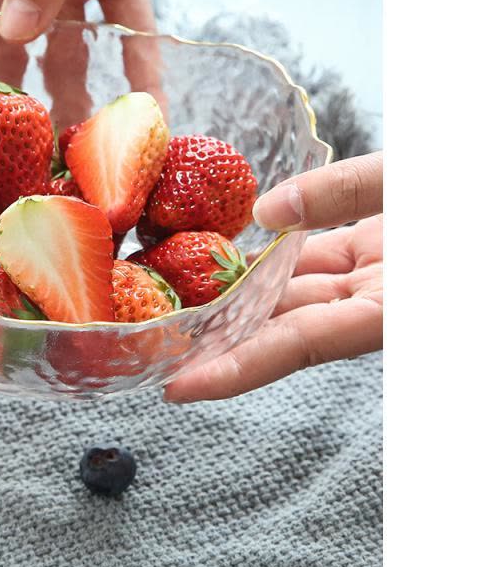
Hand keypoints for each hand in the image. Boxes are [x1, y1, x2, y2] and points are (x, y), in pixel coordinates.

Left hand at [164, 152, 382, 401]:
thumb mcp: (408, 181)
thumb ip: (345, 193)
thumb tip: (266, 210)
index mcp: (391, 307)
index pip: (299, 345)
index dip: (236, 368)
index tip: (178, 386)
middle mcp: (374, 303)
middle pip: (284, 329)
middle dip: (221, 339)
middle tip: (158, 346)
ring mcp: (372, 279)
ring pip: (293, 294)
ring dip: (238, 296)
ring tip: (176, 300)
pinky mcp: (370, 253)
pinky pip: (310, 263)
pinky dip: (270, 261)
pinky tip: (228, 254)